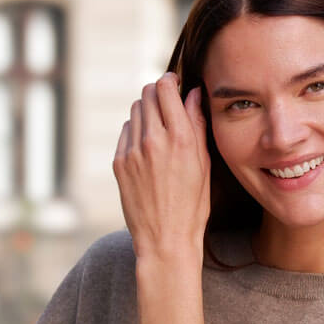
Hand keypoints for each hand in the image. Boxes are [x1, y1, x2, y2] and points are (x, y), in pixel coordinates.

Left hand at [113, 72, 209, 265]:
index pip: (166, 88)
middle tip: (167, 106)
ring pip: (135, 111)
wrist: (165, 241)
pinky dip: (136, 133)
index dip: (171, 82)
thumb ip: (197, 127)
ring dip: (147, 112)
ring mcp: (133, 152)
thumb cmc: (192, 208)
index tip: (176, 87)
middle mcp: (154, 141)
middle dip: (158, 94)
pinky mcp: (119, 163)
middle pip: (147, 94)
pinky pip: (126, 133)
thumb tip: (194, 95)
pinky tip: (147, 150)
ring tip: (159, 130)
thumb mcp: (204, 167)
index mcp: (181, 140)